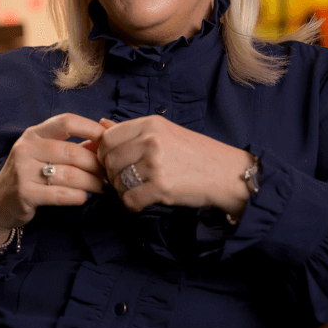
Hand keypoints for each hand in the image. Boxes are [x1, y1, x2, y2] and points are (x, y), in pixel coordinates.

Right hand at [0, 113, 107, 243]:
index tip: (108, 139)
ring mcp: (23, 171)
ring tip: (100, 187)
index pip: (66, 122)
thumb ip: (75, 147)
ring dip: (92, 183)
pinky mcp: (25, 194)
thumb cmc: (29, 175)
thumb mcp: (45, 154)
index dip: (91, 128)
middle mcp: (26, 149)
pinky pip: (62, 194)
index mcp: (33, 134)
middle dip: (96, 164)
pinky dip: (79, 197)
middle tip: (107, 173)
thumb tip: (106, 140)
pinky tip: (84, 197)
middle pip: (72, 152)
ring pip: (70, 175)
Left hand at [96, 116, 251, 214]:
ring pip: (117, 181)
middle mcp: (150, 140)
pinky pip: (129, 200)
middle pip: (109, 160)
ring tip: (138, 189)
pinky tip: (144, 199)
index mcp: (150, 123)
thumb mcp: (165, 132)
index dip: (105, 153)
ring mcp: (155, 164)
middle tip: (126, 179)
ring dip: (122, 190)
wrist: (227, 173)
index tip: (114, 161)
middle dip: (112, 173)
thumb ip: (132, 131)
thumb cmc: (195, 153)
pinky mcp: (161, 187)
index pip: (107, 138)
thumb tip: (101, 125)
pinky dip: (133, 204)